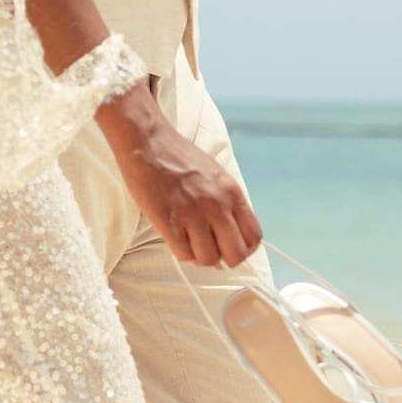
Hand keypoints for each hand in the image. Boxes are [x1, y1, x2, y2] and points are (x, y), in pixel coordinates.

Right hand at [98, 87, 262, 268]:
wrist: (147, 143)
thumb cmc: (180, 158)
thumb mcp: (216, 175)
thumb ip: (228, 202)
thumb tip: (233, 234)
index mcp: (232, 192)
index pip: (253, 237)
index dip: (244, 249)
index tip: (231, 247)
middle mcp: (216, 205)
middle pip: (236, 255)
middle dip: (224, 259)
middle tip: (211, 250)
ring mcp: (192, 214)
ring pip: (209, 259)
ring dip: (200, 256)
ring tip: (190, 242)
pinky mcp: (168, 222)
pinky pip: (184, 254)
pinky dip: (182, 252)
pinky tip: (177, 238)